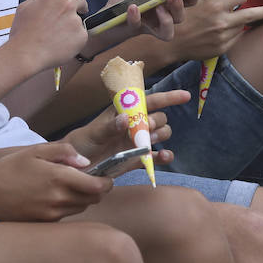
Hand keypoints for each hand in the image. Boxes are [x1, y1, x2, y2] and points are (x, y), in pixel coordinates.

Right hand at [0, 142, 110, 221]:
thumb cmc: (9, 168)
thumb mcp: (36, 151)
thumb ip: (64, 152)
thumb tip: (86, 163)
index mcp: (59, 178)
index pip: (98, 187)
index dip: (107, 182)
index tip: (106, 177)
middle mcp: (59, 199)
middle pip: (93, 200)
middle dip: (97, 190)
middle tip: (90, 180)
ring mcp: (52, 214)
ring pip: (81, 208)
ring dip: (83, 199)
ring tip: (70, 186)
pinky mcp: (45, 223)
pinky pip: (66, 215)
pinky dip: (68, 206)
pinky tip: (55, 196)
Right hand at [7, 0, 88, 71]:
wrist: (25, 55)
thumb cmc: (22, 32)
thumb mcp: (26, 6)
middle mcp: (68, 6)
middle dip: (76, 6)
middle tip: (65, 17)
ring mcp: (76, 21)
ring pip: (79, 19)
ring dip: (72, 24)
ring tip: (56, 35)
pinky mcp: (81, 36)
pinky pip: (81, 34)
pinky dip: (74, 38)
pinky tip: (60, 43)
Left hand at [64, 88, 187, 167]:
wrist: (78, 166)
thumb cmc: (83, 143)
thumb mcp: (93, 133)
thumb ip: (109, 127)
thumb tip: (126, 119)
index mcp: (125, 111)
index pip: (149, 100)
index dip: (168, 97)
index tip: (185, 96)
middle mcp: (135, 124)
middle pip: (159, 117)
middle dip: (158, 121)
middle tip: (146, 128)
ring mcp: (138, 141)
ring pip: (161, 134)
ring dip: (160, 136)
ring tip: (147, 143)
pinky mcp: (139, 159)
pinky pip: (157, 156)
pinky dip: (164, 157)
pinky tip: (163, 157)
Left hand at [85, 0, 186, 53]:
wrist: (102, 16)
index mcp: (165, 2)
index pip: (186, 0)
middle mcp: (161, 16)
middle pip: (181, 16)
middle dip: (180, 5)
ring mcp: (150, 26)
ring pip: (170, 29)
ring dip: (166, 18)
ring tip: (157, 7)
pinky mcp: (137, 31)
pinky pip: (141, 27)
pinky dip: (137, 16)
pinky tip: (132, 7)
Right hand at [168, 0, 262, 62]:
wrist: (172, 42)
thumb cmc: (182, 18)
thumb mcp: (195, 1)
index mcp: (215, 4)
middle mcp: (222, 21)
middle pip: (253, 14)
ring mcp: (224, 36)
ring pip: (243, 26)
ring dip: (240, 23)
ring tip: (229, 21)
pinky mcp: (223, 48)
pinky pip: (235, 38)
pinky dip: (233, 34)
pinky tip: (222, 33)